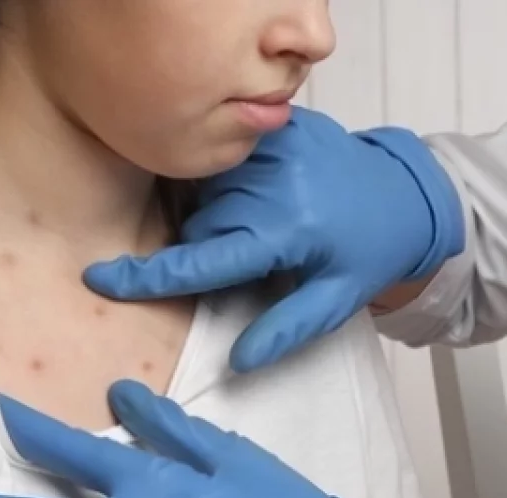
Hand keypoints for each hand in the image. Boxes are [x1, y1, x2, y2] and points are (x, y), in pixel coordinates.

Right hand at [83, 107, 464, 372]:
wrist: (406, 194)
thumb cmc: (368, 253)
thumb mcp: (336, 300)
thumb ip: (285, 330)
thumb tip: (238, 362)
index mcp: (288, 231)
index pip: (203, 260)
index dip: (148, 276)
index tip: (100, 280)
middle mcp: (275, 182)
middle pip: (200, 226)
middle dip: (210, 249)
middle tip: (255, 257)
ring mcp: (274, 147)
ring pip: (207, 192)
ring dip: (218, 215)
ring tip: (264, 224)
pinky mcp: (277, 126)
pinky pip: (225, 161)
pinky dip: (230, 184)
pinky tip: (263, 194)